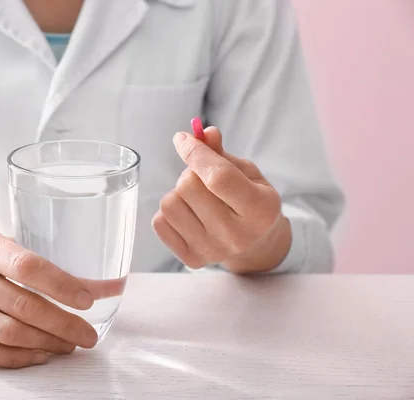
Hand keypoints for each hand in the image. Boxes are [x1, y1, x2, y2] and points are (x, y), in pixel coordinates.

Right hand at [0, 228, 117, 367]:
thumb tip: (86, 282)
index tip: (88, 298)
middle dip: (63, 324)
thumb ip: (27, 260)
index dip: (61, 284)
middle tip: (88, 334)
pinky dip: (20, 357)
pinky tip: (41, 354)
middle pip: (23, 306)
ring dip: (47, 343)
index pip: (27, 266)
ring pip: (9, 333)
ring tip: (71, 344)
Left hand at [152, 126, 291, 273]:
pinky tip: (189, 214)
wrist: (255, 245)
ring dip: (178, 193)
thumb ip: (221, 154)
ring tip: (196, 198)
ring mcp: (213, 250)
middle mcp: (237, 235)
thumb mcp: (246, 173)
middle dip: (190, 173)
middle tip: (202, 179)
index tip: (183, 139)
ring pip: (169, 203)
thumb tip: (203, 134)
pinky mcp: (192, 259)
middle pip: (188, 186)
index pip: (219, 177)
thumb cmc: (250, 200)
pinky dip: (169, 212)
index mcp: (259, 210)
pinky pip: (159, 222)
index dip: (196, 153)